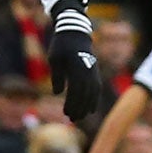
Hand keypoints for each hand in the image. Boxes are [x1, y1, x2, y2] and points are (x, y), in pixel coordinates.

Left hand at [48, 0, 102, 119]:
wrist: (75, 33)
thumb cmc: (61, 46)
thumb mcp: (54, 59)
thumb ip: (57, 76)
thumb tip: (58, 94)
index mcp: (77, 68)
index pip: (75, 91)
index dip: (71, 104)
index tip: (66, 113)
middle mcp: (88, 71)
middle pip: (85, 95)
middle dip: (79, 109)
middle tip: (72, 119)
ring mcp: (93, 71)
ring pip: (93, 94)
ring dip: (87, 107)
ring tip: (80, 117)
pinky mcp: (95, 71)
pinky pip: (97, 88)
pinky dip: (95, 100)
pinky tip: (91, 109)